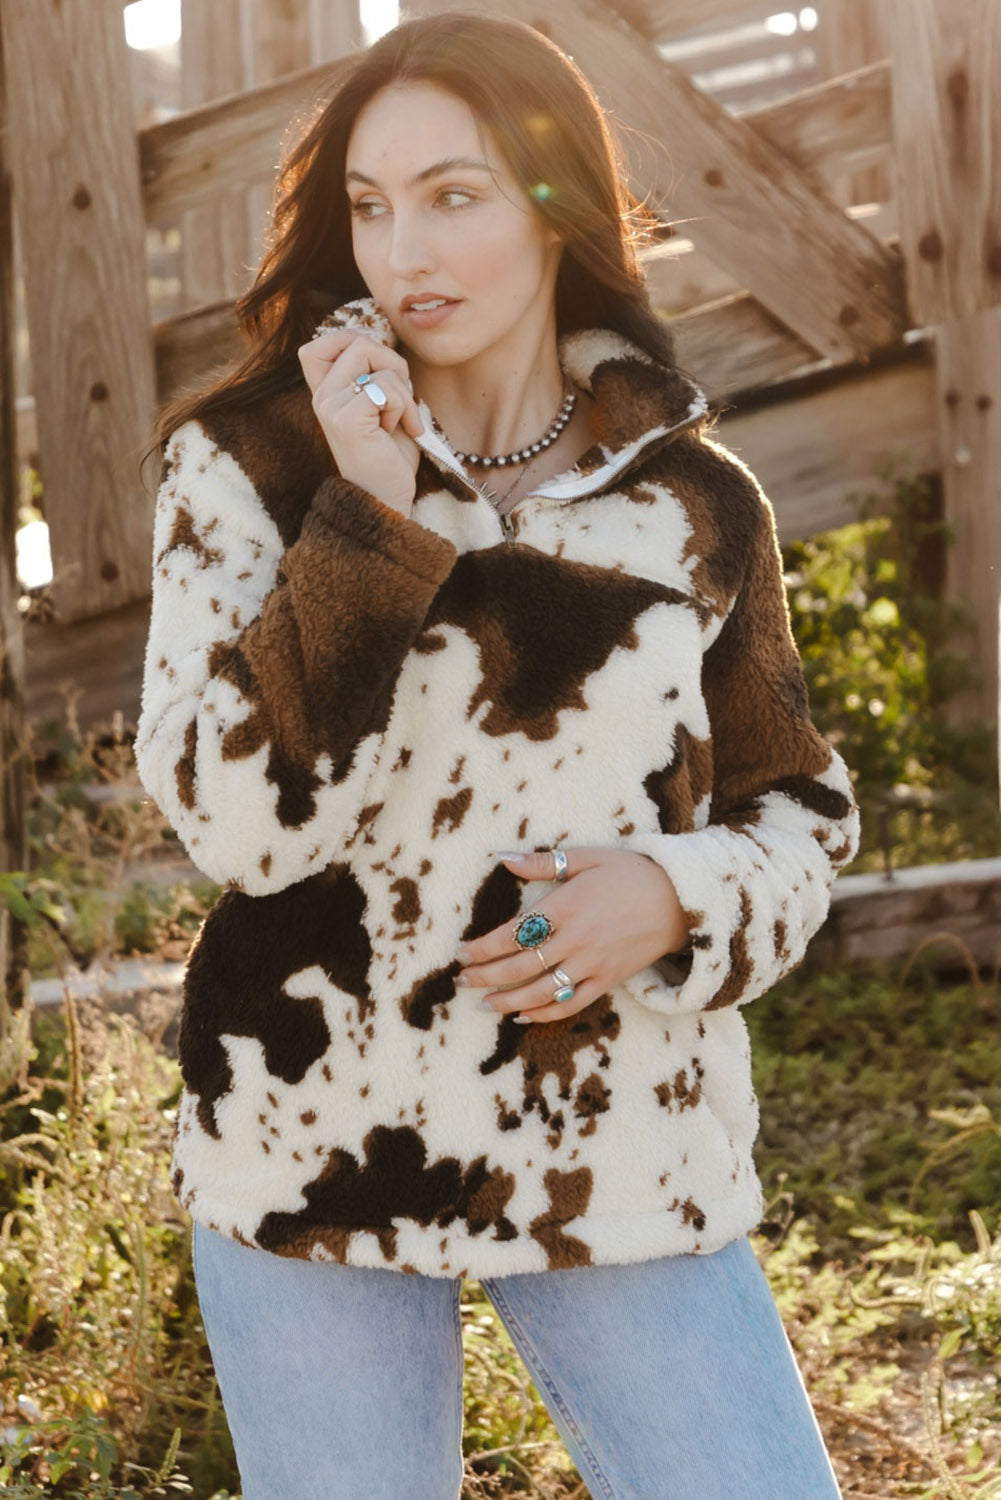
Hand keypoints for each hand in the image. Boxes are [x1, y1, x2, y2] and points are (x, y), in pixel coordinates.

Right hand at [298, 327, 424, 514]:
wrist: (388, 500)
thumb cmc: (389, 456)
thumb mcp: (380, 407)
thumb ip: (373, 375)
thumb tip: (380, 344)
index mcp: (325, 394)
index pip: (316, 346)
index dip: (349, 341)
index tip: (376, 370)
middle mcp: (321, 398)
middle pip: (357, 342)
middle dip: (392, 362)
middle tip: (401, 398)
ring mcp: (330, 408)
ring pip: (377, 363)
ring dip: (403, 391)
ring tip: (401, 420)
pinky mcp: (347, 420)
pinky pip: (386, 388)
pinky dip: (405, 407)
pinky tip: (405, 430)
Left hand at [454, 847, 689, 1023]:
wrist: (682, 900)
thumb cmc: (631, 873)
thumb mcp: (587, 857)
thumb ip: (544, 862)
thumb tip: (504, 859)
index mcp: (566, 906)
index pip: (513, 934)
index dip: (483, 947)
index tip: (462, 952)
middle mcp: (575, 939)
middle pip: (520, 967)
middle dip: (485, 976)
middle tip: (461, 980)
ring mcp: (592, 964)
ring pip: (541, 991)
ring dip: (507, 1000)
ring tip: (483, 1003)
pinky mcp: (608, 980)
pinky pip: (571, 1004)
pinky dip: (545, 1013)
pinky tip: (523, 1016)